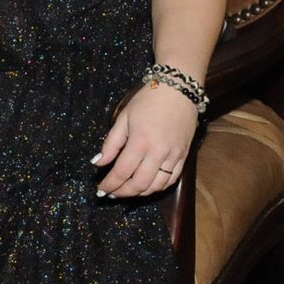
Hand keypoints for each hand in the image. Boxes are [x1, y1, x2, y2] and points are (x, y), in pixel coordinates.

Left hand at [92, 82, 199, 197]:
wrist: (178, 90)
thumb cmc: (147, 100)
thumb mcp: (123, 117)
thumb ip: (111, 143)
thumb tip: (98, 163)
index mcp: (140, 141)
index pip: (122, 171)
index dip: (110, 184)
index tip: (100, 190)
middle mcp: (158, 152)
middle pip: (139, 184)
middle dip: (123, 192)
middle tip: (112, 193)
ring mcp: (173, 156)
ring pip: (156, 186)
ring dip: (140, 193)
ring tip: (127, 191)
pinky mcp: (184, 156)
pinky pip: (172, 180)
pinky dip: (158, 187)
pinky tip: (147, 186)